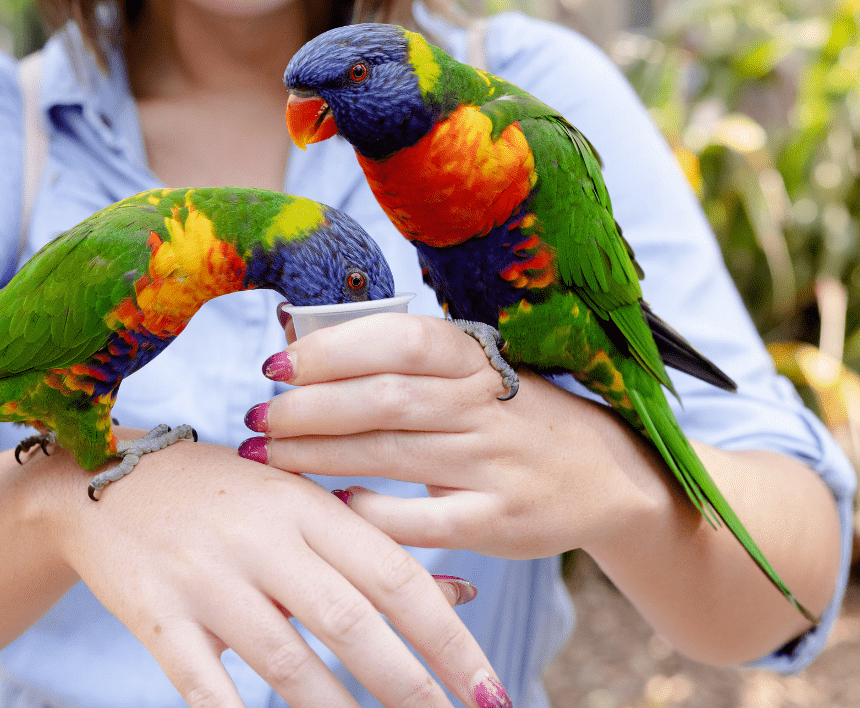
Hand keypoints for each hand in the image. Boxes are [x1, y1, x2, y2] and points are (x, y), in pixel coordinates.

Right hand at [33, 433, 509, 707]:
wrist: (106, 477)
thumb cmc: (220, 493)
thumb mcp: (298, 500)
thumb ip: (373, 542)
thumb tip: (462, 592)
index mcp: (304, 504)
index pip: (393, 574)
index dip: (448, 635)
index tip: (492, 688)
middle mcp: (262, 538)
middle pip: (351, 621)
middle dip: (412, 688)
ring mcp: (207, 577)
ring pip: (287, 662)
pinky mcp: (157, 614)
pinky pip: (204, 685)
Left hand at [243, 312, 673, 560]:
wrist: (604, 475)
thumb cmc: (512, 414)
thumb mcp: (474, 372)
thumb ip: (405, 364)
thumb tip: (304, 352)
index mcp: (475, 356)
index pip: (399, 339)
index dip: (333, 349)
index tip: (275, 364)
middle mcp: (485, 404)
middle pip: (383, 397)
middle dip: (308, 407)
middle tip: (254, 416)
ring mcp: (495, 462)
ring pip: (391, 453)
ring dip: (317, 453)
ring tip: (265, 455)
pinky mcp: (499, 521)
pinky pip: (423, 519)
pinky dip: (372, 511)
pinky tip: (331, 504)